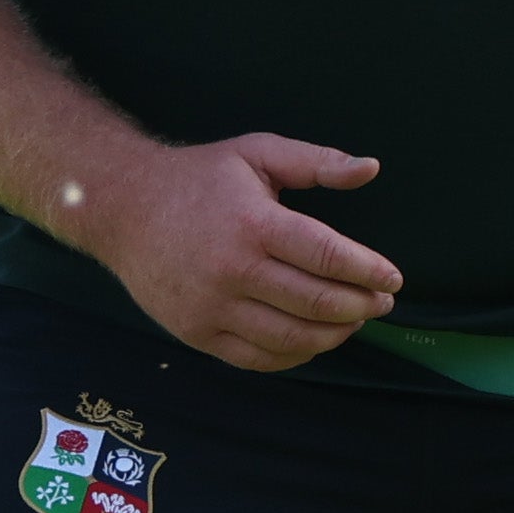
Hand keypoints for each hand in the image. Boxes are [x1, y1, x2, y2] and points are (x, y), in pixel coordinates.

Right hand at [100, 134, 398, 368]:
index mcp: (253, 224)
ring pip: (292, 339)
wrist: (121, 208)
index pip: (327, 256)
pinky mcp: (197, 334)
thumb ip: (316, 162)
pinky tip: (314, 339)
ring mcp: (213, 308)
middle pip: (316, 303)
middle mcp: (233, 270)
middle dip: (361, 306)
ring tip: (354, 320)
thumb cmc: (198, 179)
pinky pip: (260, 359)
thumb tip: (370, 168)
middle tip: (382, 302)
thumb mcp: (257, 153)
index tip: (392, 278)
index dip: (368, 272)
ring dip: (334, 334)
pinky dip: (296, 355)